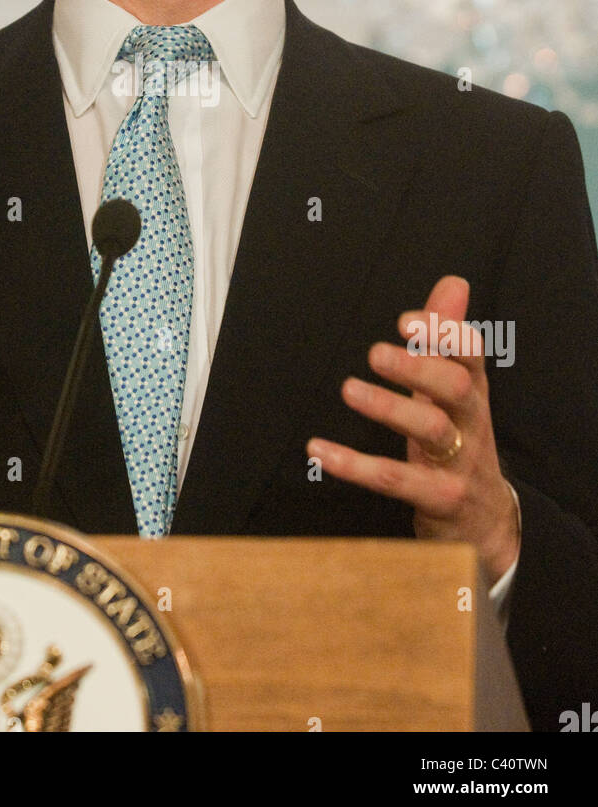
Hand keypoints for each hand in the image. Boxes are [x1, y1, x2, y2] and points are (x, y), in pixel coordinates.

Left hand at [307, 275, 519, 582]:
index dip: (442, 335)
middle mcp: (470, 424)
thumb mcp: (456, 391)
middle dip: (417, 368)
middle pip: (455, 389)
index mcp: (472, 393)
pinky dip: (354, 465)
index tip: (406, 319)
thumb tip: (453, 283)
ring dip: (388, 408)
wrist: (487, 524)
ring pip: (430, 431)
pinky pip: (395, 480)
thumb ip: (446, 338)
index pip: (470, 355)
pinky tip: (320, 450)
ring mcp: (458, 463)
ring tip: (349, 389)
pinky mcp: (438, 499)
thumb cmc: (461, 442)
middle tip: (375, 352)